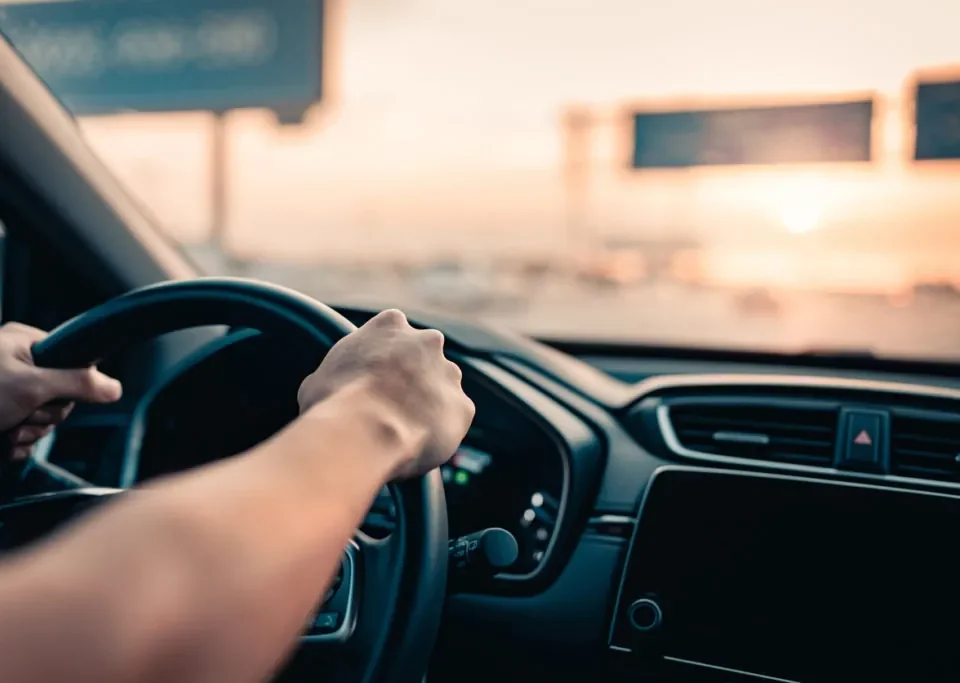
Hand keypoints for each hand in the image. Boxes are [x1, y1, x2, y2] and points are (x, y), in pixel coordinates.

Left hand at [0, 323, 122, 458]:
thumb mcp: (32, 386)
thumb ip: (78, 384)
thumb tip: (115, 387)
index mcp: (23, 343)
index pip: (72, 362)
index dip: (70, 386)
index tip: (54, 397)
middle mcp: (15, 364)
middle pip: (58, 395)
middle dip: (44, 415)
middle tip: (25, 416)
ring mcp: (5, 392)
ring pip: (40, 417)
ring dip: (29, 432)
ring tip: (8, 430)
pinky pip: (22, 432)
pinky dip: (17, 443)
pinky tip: (5, 443)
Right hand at [298, 309, 474, 478]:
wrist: (365, 430)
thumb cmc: (334, 402)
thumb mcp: (317, 379)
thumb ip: (336, 374)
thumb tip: (324, 390)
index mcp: (390, 325)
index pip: (392, 331)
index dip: (382, 358)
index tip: (373, 376)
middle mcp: (427, 341)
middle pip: (423, 357)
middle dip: (412, 377)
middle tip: (390, 404)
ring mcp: (449, 373)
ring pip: (442, 387)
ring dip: (428, 404)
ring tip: (402, 430)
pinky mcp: (463, 407)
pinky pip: (452, 420)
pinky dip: (439, 431)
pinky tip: (416, 443)